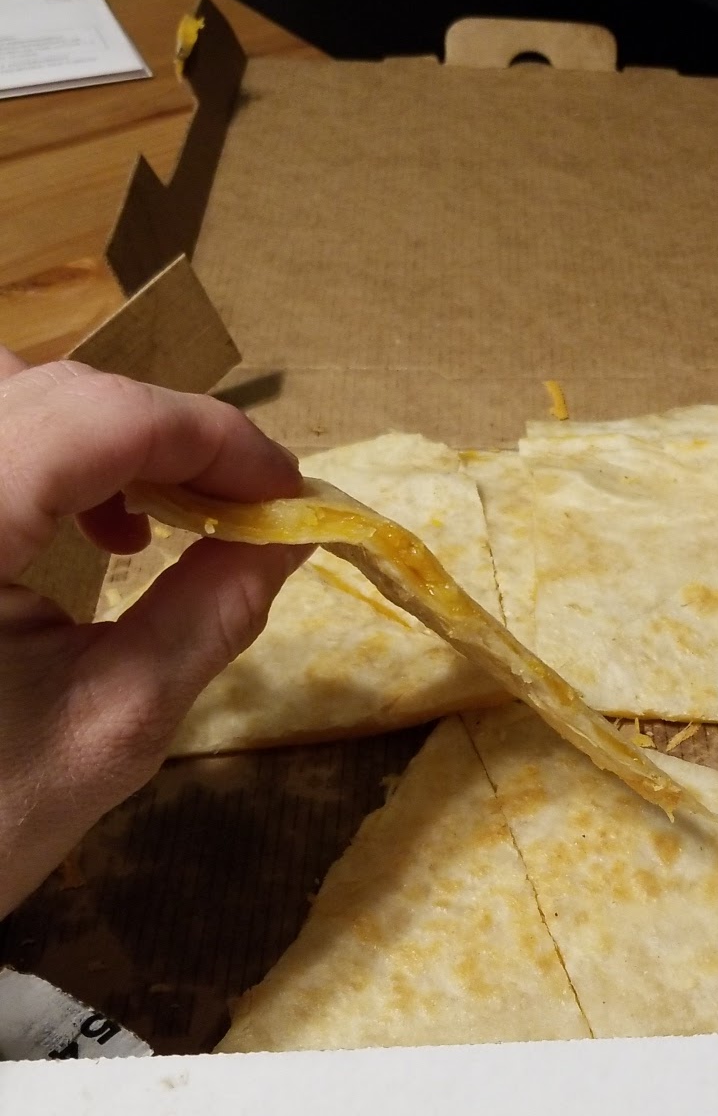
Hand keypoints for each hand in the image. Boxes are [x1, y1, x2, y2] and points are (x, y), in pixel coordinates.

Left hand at [0, 349, 305, 917]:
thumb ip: (210, 612)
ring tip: (163, 519)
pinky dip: (50, 458)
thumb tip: (292, 533)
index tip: (289, 494)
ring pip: (12, 397)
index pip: (104, 417)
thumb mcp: (115, 724)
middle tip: (245, 509)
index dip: (213, 438)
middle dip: (166, 434)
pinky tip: (94, 533)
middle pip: (56, 391)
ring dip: (102, 436)